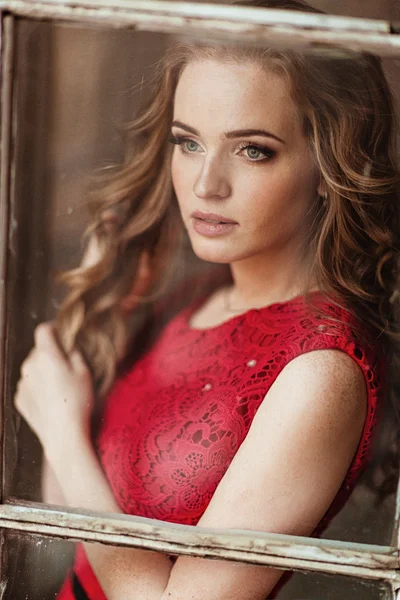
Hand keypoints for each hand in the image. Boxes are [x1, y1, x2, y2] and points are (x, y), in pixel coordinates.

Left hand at [14, 323, 93, 461]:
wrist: (63, 435)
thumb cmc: (77, 402)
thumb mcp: (85, 373)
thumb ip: (75, 353)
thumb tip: (69, 345)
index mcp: (46, 355)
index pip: (43, 329)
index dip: (54, 329)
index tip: (62, 336)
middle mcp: (29, 366)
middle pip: (39, 350)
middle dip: (51, 354)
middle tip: (68, 368)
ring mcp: (22, 383)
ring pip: (33, 368)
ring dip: (43, 371)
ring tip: (60, 389)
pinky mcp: (19, 399)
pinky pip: (29, 385)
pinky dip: (38, 388)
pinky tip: (52, 400)